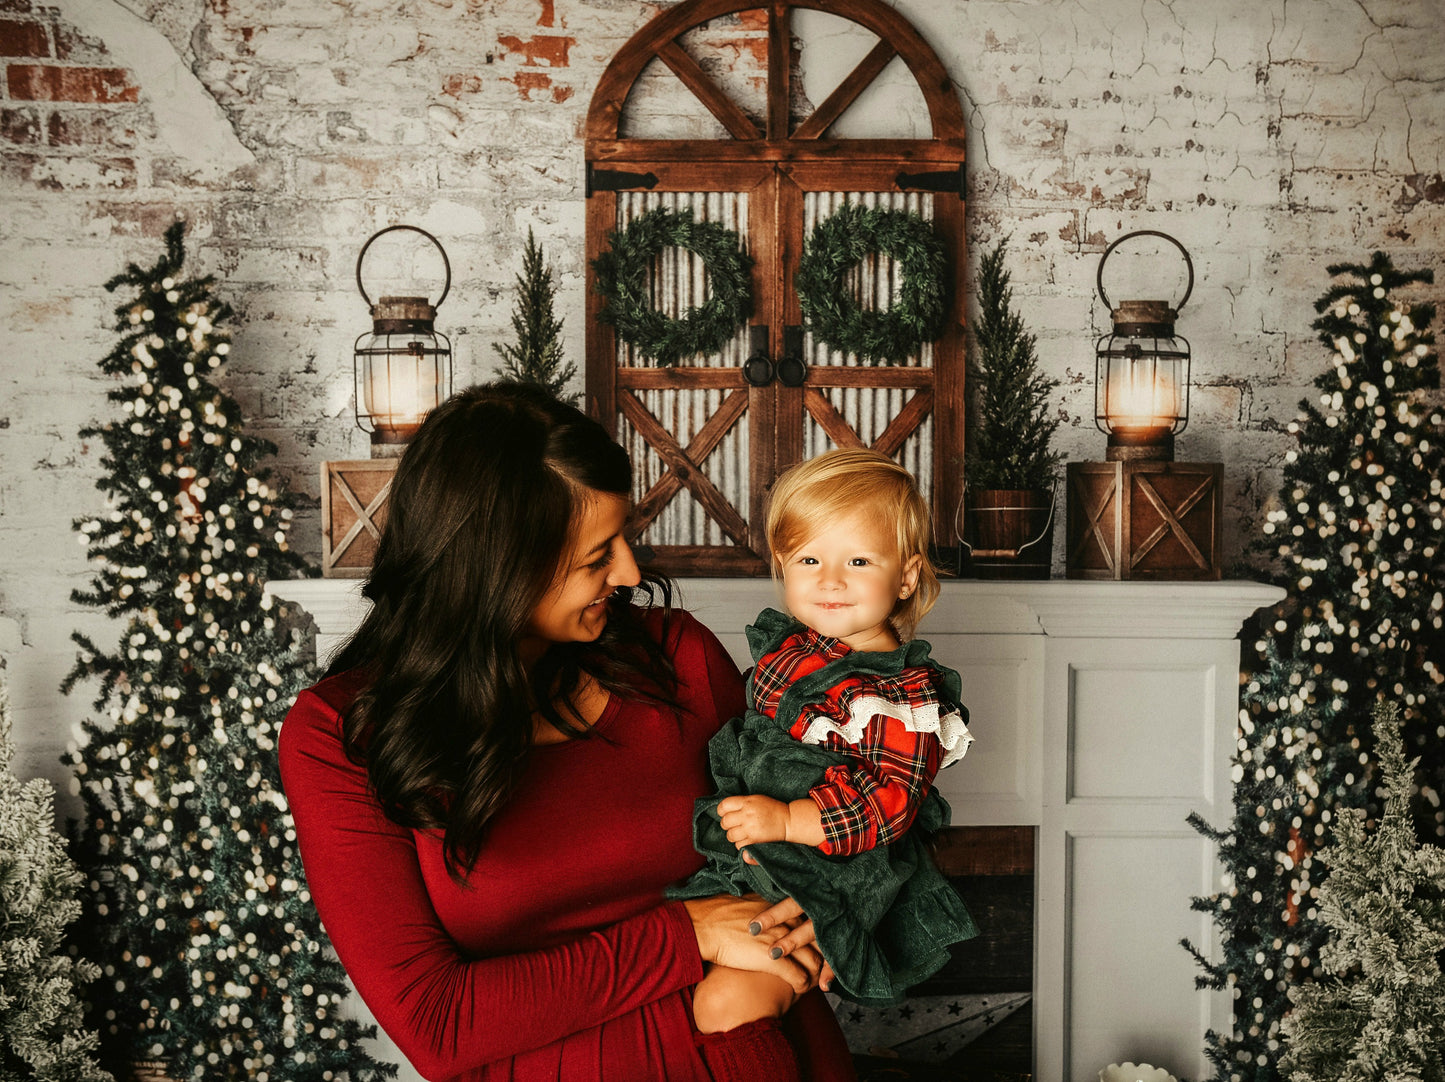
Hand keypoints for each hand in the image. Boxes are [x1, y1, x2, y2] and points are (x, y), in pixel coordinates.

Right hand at [682, 894, 825, 994]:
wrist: (704, 925)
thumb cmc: (719, 914)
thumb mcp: (749, 904)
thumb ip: (765, 909)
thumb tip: (767, 915)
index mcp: (783, 906)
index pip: (810, 922)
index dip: (814, 937)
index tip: (813, 947)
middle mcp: (788, 920)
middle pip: (817, 940)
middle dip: (821, 956)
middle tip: (821, 967)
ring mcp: (783, 940)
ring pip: (813, 960)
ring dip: (815, 973)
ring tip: (813, 981)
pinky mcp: (775, 960)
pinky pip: (799, 976)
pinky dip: (803, 986)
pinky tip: (800, 990)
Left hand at [717, 794, 789, 847]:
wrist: (788, 821)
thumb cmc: (772, 809)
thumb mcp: (757, 799)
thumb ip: (741, 803)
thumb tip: (725, 811)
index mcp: (747, 802)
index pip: (724, 806)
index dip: (722, 811)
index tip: (725, 813)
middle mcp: (747, 815)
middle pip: (725, 822)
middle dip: (727, 824)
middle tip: (734, 824)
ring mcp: (750, 828)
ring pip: (730, 835)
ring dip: (733, 835)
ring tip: (741, 833)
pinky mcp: (754, 840)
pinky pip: (739, 845)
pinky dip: (741, 844)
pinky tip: (747, 839)